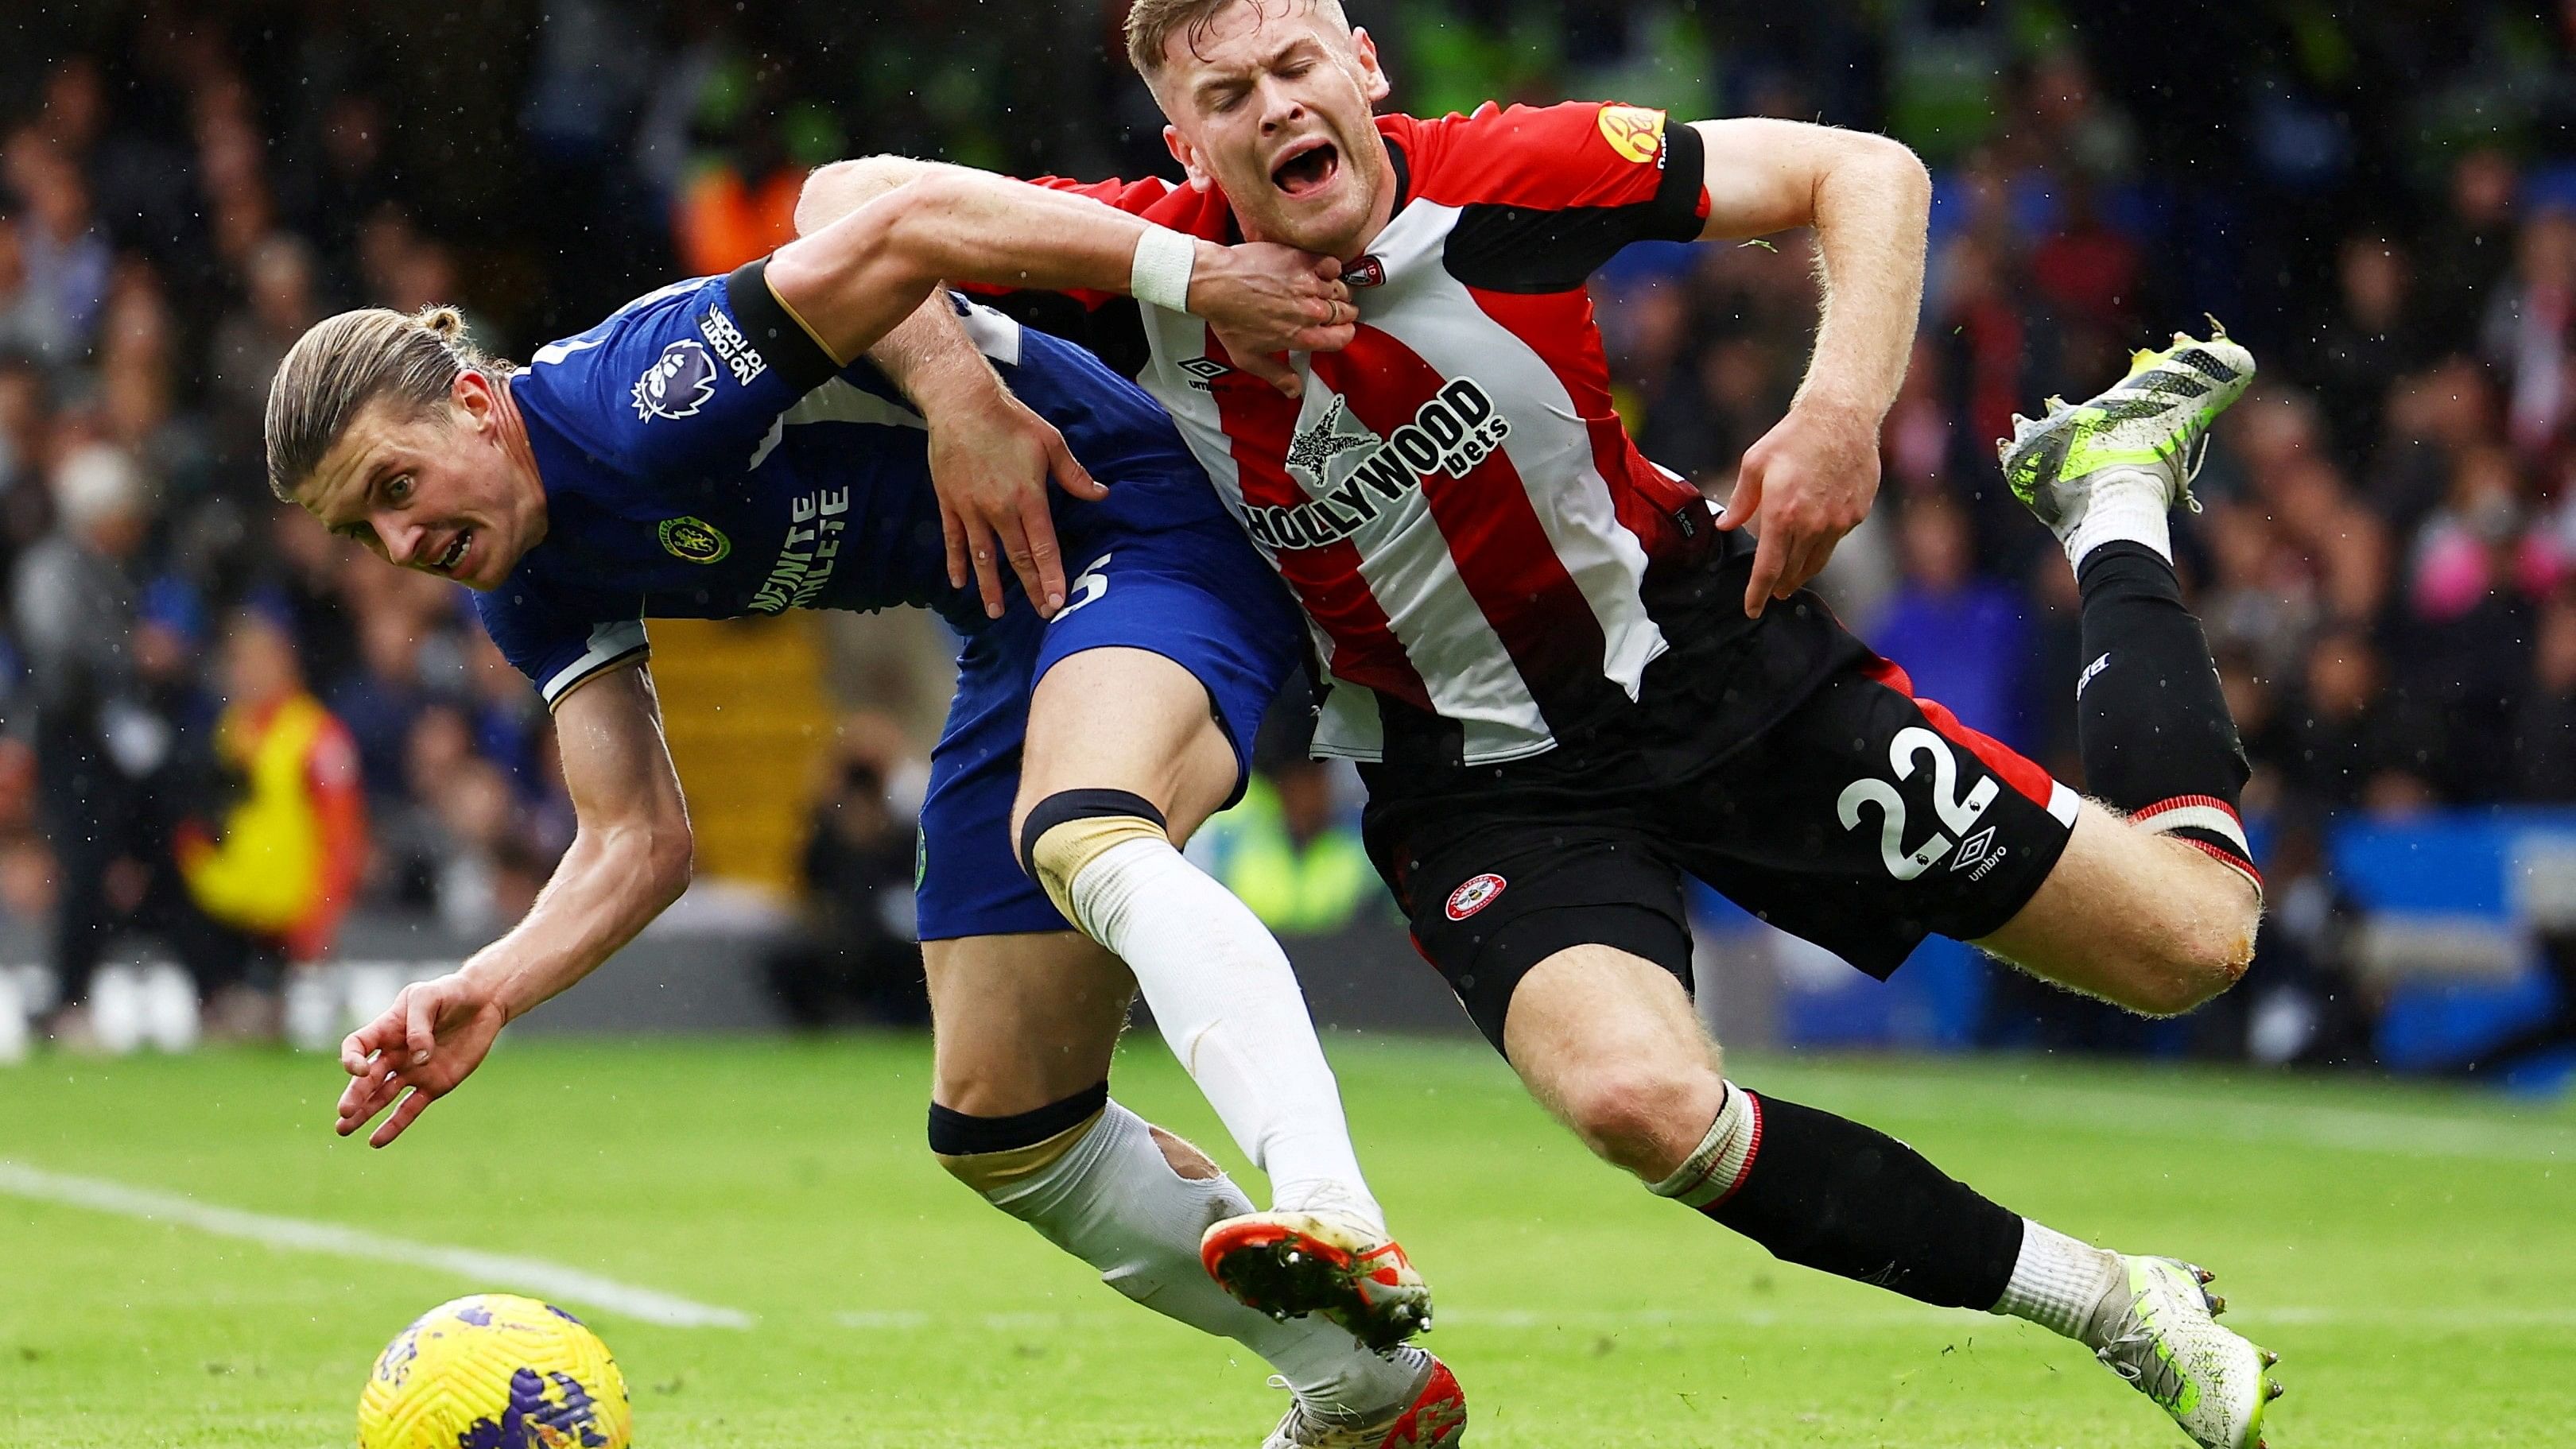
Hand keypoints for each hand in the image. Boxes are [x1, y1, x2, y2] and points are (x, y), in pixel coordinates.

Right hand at [334, 972, 508, 1147]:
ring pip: (383, 1096)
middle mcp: (395, 1053)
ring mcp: (414, 1071)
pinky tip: (376, 1141)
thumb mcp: (429, 997)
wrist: (483, 1003)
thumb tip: (418, 1057)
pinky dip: (394, 1125)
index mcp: (387, 1029)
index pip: (357, 1046)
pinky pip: (410, 1108)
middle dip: (355, 1095)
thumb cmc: (450, 993)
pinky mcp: (434, 1084)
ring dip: (364, 1113)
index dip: (352, 1059)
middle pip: (368, 1078)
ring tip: (344, 1130)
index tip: (359, 1070)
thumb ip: (419, 1025)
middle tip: (344, 1112)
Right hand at [927, 388, 1106, 618]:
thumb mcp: (1050, 443)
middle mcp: (999, 509)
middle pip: (1017, 558)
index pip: (1043, 546)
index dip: (1051, 575)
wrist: (962, 403)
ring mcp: (972, 508)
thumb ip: (1074, 475)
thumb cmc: (1010, 420)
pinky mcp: (950, 502)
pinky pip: (954, 539)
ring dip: (990, 586)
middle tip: (1040, 613)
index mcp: (1028, 497)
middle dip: (1030, 588)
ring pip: (983, 556)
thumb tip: (1101, 494)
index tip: (1057, 601)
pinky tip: (959, 583)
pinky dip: (956, 562)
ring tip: (995, 612)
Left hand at [1191, 242, 1356, 396]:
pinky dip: (1330, 268)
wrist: (1216, 284)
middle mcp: (1310, 311)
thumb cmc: (1228, 318)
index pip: (1341, 338)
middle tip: (1333, 310)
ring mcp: (1308, 284)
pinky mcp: (1302, 261)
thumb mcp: (1249, 358)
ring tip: (1326, 291)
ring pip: (1340, 289)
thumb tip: (1294, 390)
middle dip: (1342, 313)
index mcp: (1302, 336)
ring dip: (1337, 292)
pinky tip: (1320, 272)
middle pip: (1345, 313)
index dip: (1343, 335)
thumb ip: (1277, 375)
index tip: (1339, 331)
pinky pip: (1332, 264)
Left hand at [1716, 400, 1883, 616]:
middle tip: (1771, 593)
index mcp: (1782, 514)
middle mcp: (1813, 524)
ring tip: (1791, 580)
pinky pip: (1835, 540)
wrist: (1842, 418)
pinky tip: (1814, 539)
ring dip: (1801, 574)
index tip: (1751, 609)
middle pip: (1793, 571)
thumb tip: (1726, 525)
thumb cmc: (1794, 437)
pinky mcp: (1856, 514)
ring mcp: (1838, 521)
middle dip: (1779, 586)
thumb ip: (1740, 501)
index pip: (1768, 568)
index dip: (1757, 593)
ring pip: (1817, 561)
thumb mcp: (1755, 464)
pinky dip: (1821, 546)